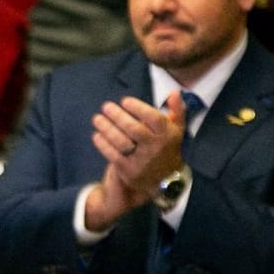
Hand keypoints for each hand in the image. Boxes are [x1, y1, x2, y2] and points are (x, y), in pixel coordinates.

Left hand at [84, 93, 185, 228]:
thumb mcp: (176, 130)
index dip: (138, 108)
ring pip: (121, 141)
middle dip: (118, 116)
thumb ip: (177, 111)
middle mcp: (154, 147)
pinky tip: (97, 135)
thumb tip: (175, 92)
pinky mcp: (128, 171)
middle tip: (106, 106)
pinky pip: (113, 155)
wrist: (164, 181)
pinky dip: (103, 144)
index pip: (153, 118)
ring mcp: (141, 160)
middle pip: (134, 129)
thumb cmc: (166, 148)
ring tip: (97, 118)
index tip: (125, 101)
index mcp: (166, 134)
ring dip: (106, 128)